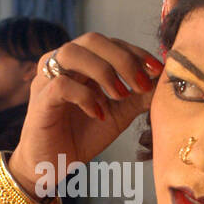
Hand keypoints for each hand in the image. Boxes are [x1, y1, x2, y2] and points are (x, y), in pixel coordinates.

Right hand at [7, 33, 162, 195]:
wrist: (53, 164)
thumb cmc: (82, 135)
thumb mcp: (119, 114)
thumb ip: (138, 97)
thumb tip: (164, 81)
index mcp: (82, 62)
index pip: (110, 43)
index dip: (135, 52)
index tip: (157, 69)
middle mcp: (62, 63)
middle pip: (92, 40)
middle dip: (122, 59)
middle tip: (141, 84)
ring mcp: (47, 79)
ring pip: (72, 53)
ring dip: (103, 71)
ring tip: (120, 95)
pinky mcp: (40, 100)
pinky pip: (61, 85)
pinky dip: (85, 96)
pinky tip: (99, 113)